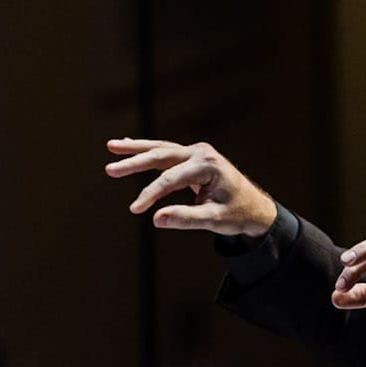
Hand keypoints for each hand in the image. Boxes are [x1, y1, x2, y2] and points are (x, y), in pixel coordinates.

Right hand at [106, 138, 276, 236]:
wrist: (255, 207)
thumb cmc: (237, 214)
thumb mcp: (214, 220)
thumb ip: (186, 219)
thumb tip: (156, 219)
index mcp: (207, 165)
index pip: (171, 179)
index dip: (151, 194)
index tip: (135, 209)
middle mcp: (201, 153)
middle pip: (161, 155)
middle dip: (135, 162)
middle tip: (110, 169)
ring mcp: (197, 152)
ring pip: (161, 148)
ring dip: (136, 149)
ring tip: (112, 147)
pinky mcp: (193, 157)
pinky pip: (166, 152)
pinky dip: (147, 150)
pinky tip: (128, 145)